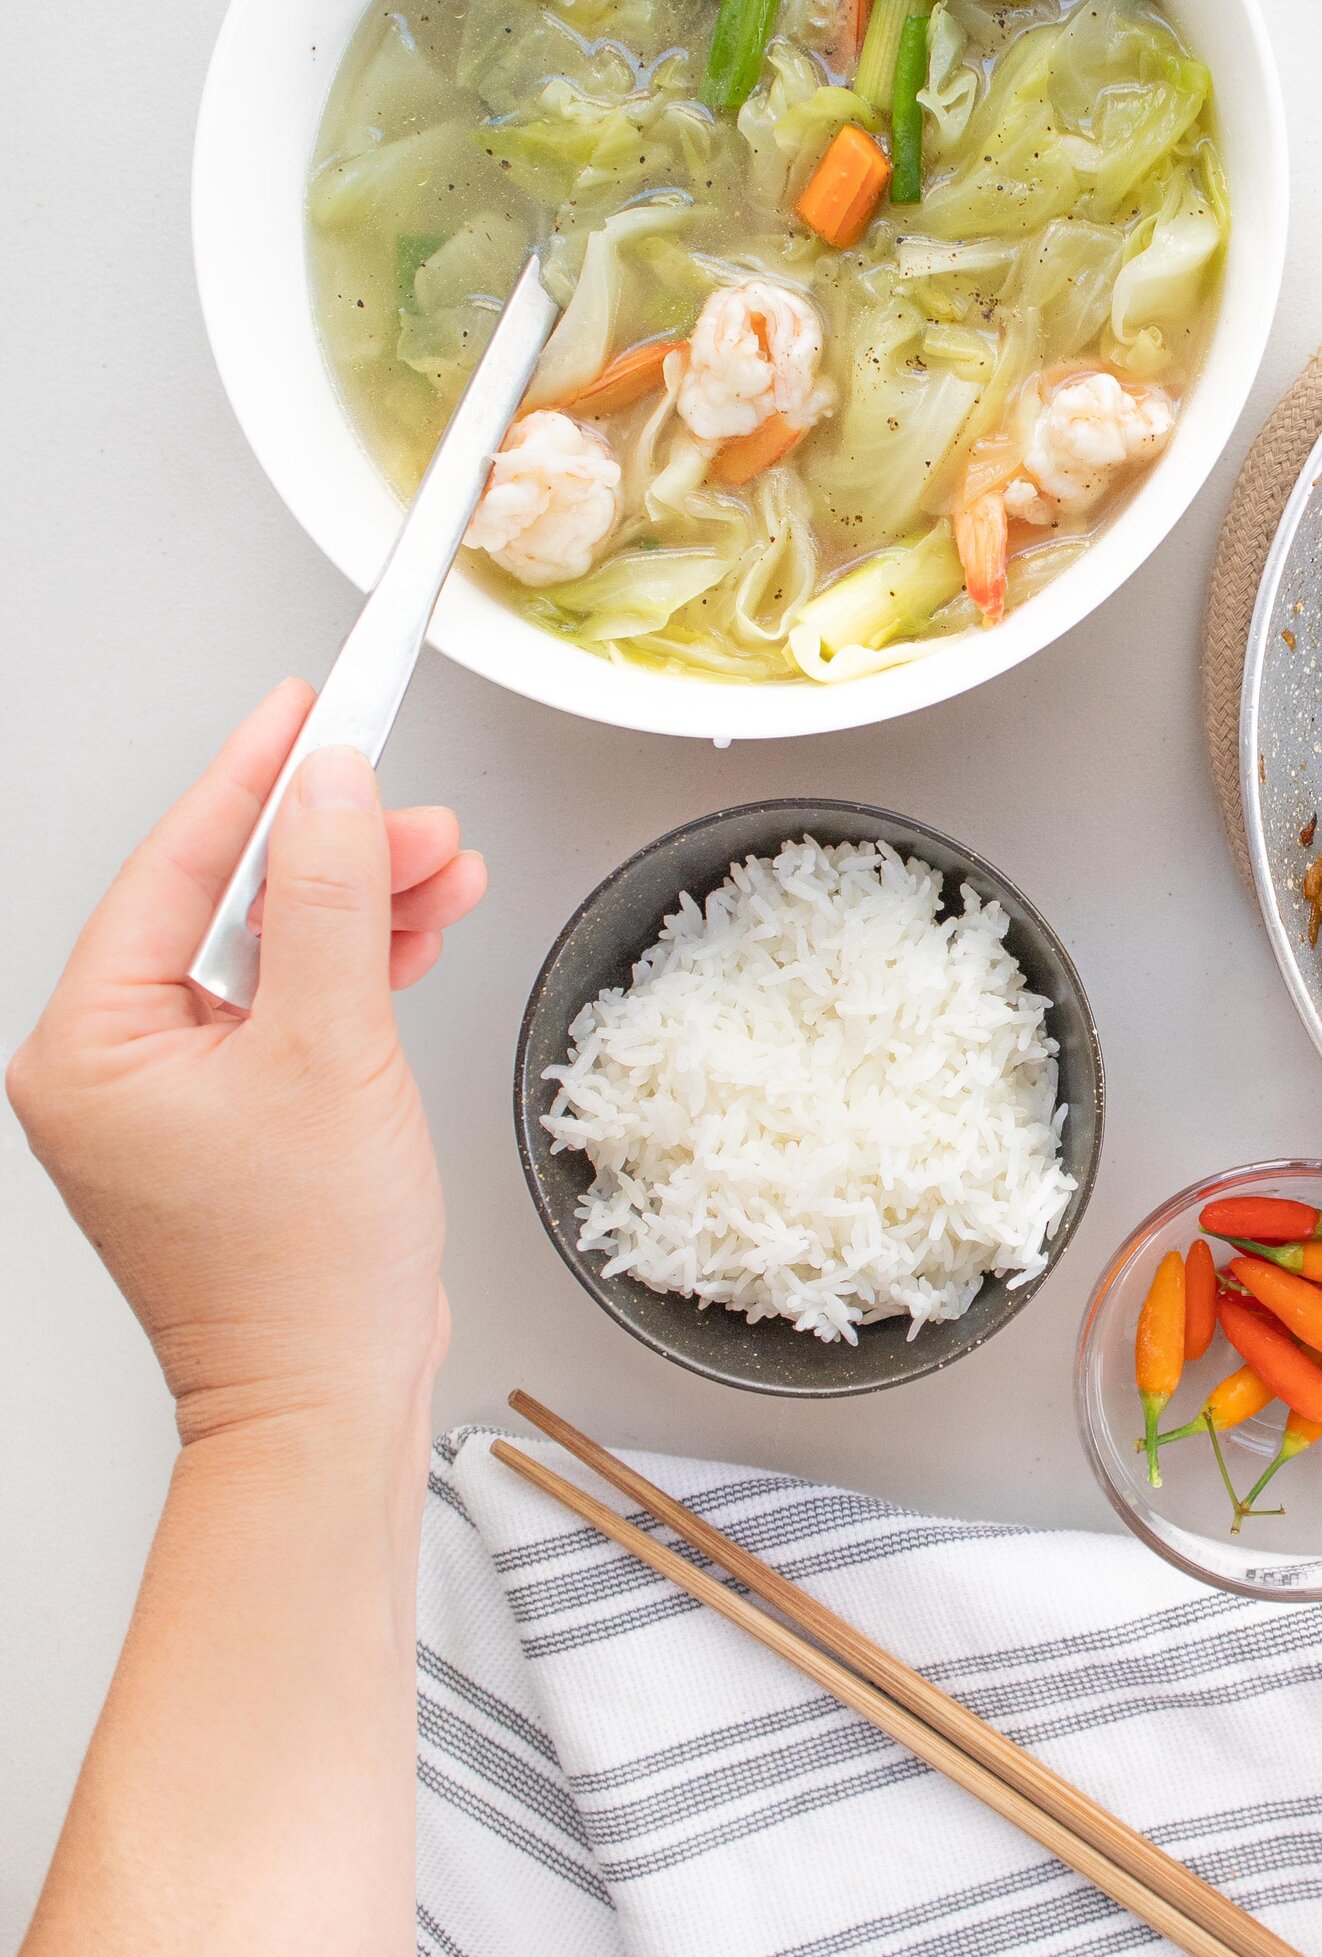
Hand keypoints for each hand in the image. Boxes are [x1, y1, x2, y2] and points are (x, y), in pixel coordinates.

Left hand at [8, 681, 488, 1440]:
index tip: (308, 705)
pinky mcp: (230, 1121)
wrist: (328, 1399)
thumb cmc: (307, 1268)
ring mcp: (169, 1097)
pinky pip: (286, 1007)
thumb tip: (330, 790)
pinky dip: (354, 968)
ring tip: (445, 876)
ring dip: (358, 907)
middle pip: (227, 903)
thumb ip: (330, 901)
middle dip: (334, 852)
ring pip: (267, 951)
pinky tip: (412, 938)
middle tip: (419, 815)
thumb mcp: (331, 1050)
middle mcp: (112, 1065)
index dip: (253, 777)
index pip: (176, 867)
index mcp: (92, 1044)